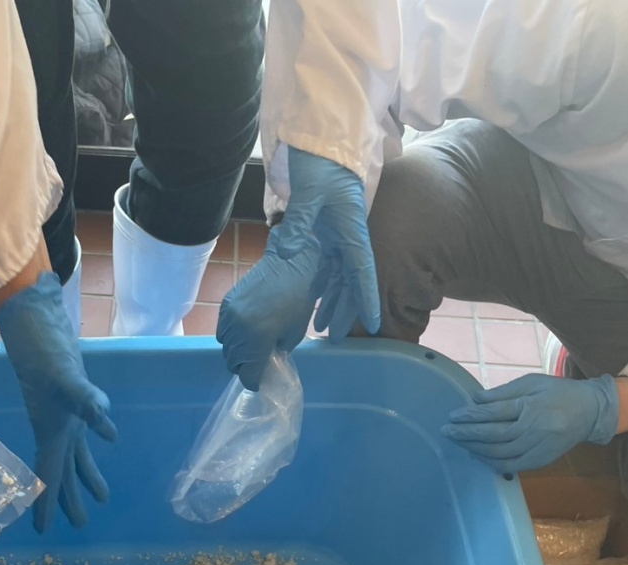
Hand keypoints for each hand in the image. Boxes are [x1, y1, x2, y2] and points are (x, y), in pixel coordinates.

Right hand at [0, 272, 116, 531]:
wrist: (35, 322)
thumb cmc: (44, 352)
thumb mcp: (66, 379)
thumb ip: (87, 403)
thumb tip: (108, 430)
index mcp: (50, 432)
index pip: (48, 476)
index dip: (46, 503)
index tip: (43, 530)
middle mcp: (55, 429)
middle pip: (62, 473)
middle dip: (69, 500)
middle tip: (80, 525)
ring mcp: (63, 415)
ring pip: (74, 456)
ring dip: (85, 477)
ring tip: (100, 499)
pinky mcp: (72, 401)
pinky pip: (82, 432)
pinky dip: (93, 441)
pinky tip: (105, 441)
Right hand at [217, 224, 320, 390]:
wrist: (290, 263)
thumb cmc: (299, 299)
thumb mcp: (294, 334)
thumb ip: (277, 351)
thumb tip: (266, 360)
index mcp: (257, 341)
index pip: (247, 374)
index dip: (253, 381)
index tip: (259, 381)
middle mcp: (239, 331)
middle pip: (233, 362)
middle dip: (244, 366)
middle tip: (257, 362)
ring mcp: (229, 317)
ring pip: (226, 347)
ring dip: (237, 351)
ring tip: (250, 345)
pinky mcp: (226, 304)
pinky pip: (223, 329)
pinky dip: (232, 335)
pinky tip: (245, 329)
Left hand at [283, 150, 379, 345]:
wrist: (321, 133)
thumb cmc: (319, 158)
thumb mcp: (308, 189)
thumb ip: (298, 221)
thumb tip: (286, 253)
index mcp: (350, 225)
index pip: (362, 269)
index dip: (367, 298)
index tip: (373, 324)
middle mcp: (347, 232)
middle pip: (349, 279)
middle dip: (345, 309)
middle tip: (336, 337)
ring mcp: (336, 230)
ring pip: (337, 273)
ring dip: (331, 300)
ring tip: (321, 327)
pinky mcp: (325, 226)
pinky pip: (326, 261)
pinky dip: (321, 281)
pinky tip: (314, 298)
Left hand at [444, 373, 620, 471]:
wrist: (590, 412)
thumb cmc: (558, 393)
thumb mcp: (532, 383)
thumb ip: (503, 393)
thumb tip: (475, 400)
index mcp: (533, 407)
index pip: (495, 413)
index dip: (471, 415)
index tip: (453, 416)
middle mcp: (535, 430)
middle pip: (494, 435)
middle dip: (467, 434)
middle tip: (447, 431)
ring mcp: (538, 448)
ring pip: (499, 453)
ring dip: (475, 449)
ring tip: (459, 442)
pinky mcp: (540, 461)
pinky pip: (511, 466)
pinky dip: (492, 463)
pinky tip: (478, 456)